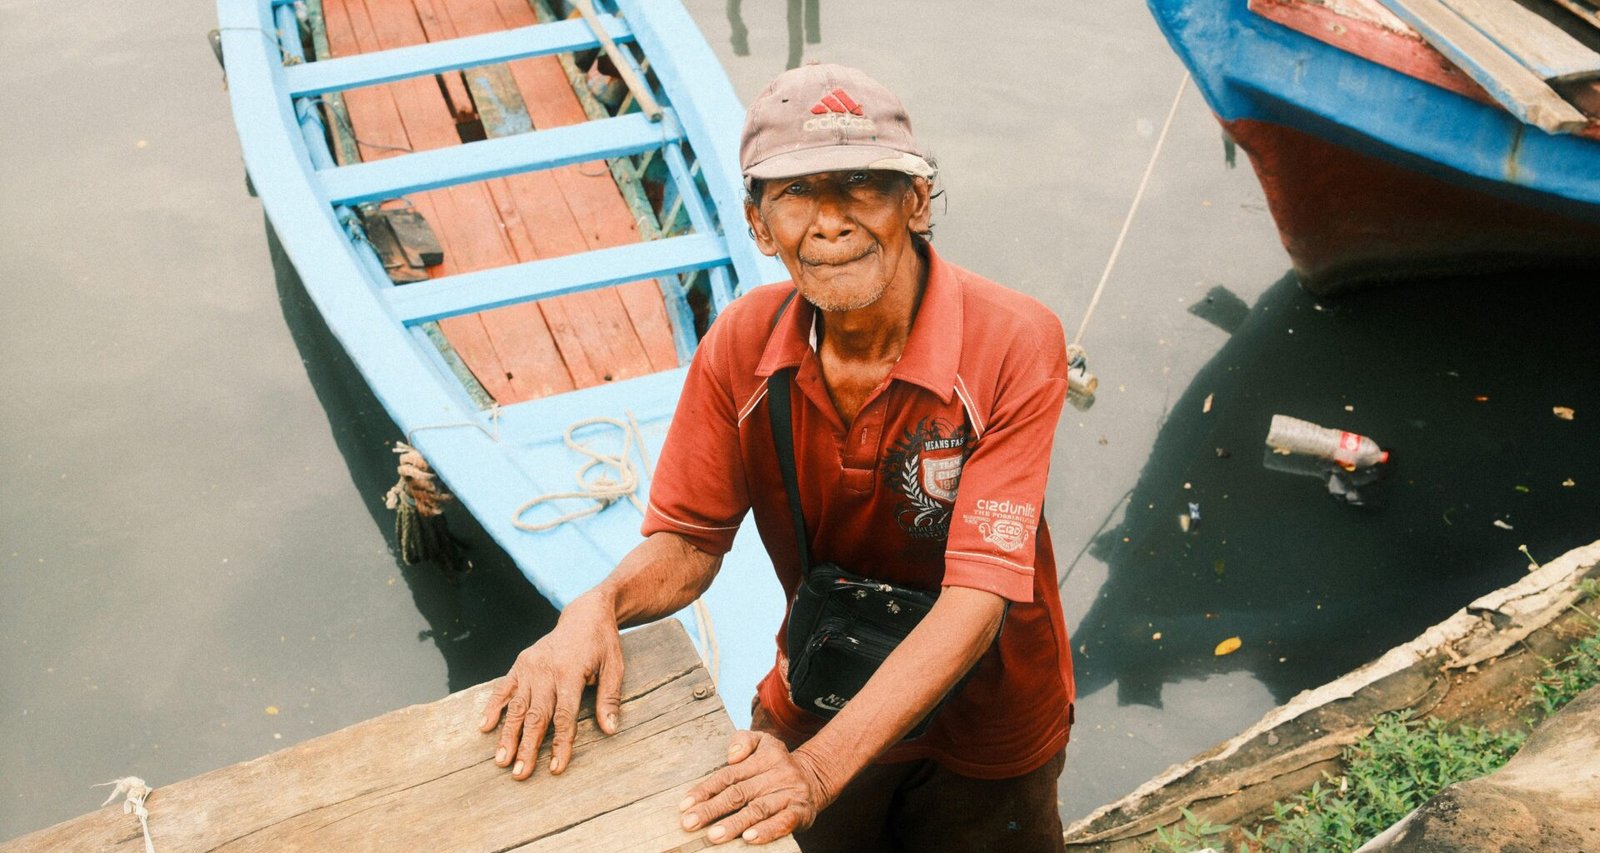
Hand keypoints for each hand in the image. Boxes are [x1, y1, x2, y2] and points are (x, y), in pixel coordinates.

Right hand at [478, 592, 623, 778]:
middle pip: (535, 715)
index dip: (560, 743)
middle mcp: (545, 670)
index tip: (555, 768)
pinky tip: (485, 727)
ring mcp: (530, 666)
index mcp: (570, 672)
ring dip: (507, 734)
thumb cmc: (603, 644)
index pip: (564, 715)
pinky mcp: (520, 663)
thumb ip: (609, 699)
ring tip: (500, 760)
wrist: (586, 614)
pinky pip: (504, 688)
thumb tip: (611, 730)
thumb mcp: (615, 668)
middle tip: (519, 774)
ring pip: (516, 706)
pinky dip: (493, 707)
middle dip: (527, 747)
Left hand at [679, 731, 831, 844]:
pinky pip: (783, 822)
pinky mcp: (801, 812)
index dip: (706, 789)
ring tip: (713, 836)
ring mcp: (789, 794)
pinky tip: (749, 838)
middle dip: (712, 809)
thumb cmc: (778, 764)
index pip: (729, 774)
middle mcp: (777, 774)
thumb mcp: (764, 742)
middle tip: (689, 823)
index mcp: (764, 757)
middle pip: (739, 793)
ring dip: (734, 824)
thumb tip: (730, 756)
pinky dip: (766, 831)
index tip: (685, 805)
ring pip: (758, 809)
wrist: (815, 779)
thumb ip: (743, 741)